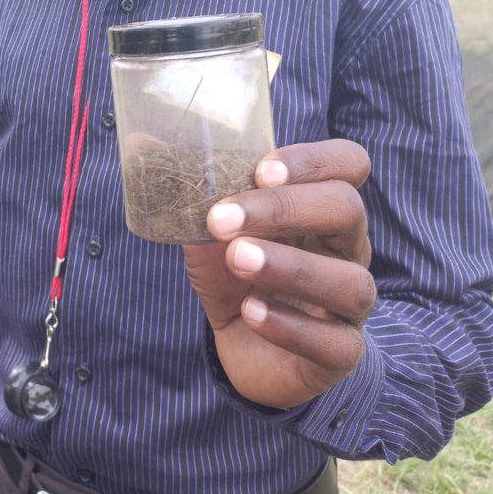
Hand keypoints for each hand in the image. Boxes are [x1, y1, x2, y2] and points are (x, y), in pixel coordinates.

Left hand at [182, 139, 374, 409]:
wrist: (246, 348)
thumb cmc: (236, 276)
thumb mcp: (212, 231)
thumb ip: (192, 190)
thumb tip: (142, 140)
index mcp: (322, 207)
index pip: (348, 163)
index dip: (312, 160)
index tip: (261, 170)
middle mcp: (347, 249)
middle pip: (347, 210)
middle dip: (283, 209)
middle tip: (223, 220)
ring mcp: (350, 304)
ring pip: (349, 281)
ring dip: (289, 266)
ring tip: (237, 259)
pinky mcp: (342, 353)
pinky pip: (334, 343)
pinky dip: (290, 326)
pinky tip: (250, 312)